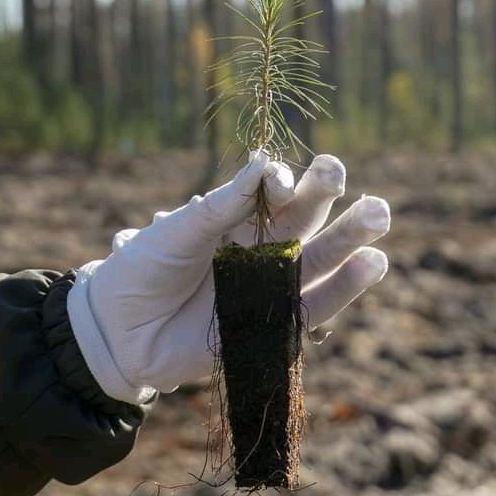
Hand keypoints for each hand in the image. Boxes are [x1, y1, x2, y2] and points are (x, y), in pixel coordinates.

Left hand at [66, 153, 390, 404]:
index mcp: (236, 219)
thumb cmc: (139, 271)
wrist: (115, 333)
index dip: (288, 184)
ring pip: (318, 260)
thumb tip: (265, 162)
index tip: (284, 183)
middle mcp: (259, 248)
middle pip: (305, 220)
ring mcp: (268, 286)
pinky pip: (313, 306)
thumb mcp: (173, 232)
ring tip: (380, 215)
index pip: (275, 193)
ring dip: (349, 239)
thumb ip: (220, 206)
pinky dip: (343, 288)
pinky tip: (373, 262)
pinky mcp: (272, 325)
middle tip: (352, 181)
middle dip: (329, 201)